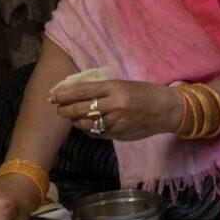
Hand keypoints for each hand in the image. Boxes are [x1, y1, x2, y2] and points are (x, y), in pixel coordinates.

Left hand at [50, 79, 182, 141]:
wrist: (166, 110)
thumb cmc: (144, 93)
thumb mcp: (123, 85)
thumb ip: (102, 90)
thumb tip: (77, 94)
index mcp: (115, 88)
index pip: (82, 91)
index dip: (64, 94)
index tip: (53, 95)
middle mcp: (114, 105)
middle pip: (80, 109)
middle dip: (65, 109)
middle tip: (59, 108)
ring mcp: (117, 122)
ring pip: (86, 124)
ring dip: (75, 121)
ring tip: (72, 117)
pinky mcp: (119, 134)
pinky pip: (97, 133)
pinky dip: (88, 129)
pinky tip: (86, 125)